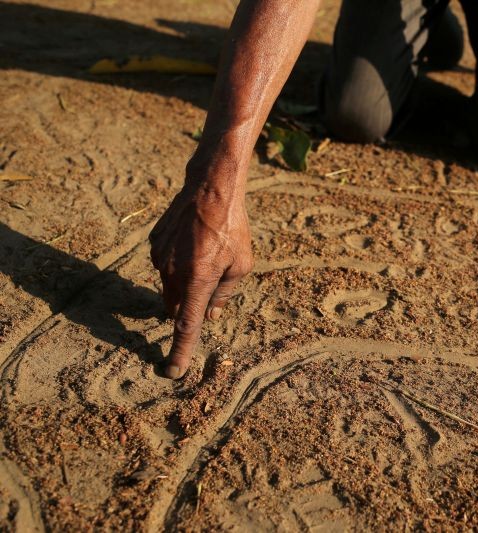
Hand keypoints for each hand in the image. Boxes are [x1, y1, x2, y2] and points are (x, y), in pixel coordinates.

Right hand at [149, 180, 252, 378]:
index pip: (185, 326)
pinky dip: (177, 265)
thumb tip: (210, 315)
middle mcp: (172, 273)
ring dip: (185, 283)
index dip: (179, 351)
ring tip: (207, 255)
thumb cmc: (233, 227)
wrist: (210, 188)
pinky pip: (164, 267)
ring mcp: (159, 258)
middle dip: (189, 308)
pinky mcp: (153, 244)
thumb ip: (224, 293)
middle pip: (176, 307)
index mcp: (197, 281)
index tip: (172, 372)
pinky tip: (193, 244)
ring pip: (170, 287)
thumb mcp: (241, 264)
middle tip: (210, 287)